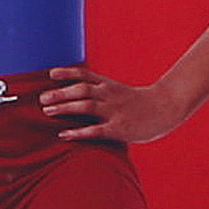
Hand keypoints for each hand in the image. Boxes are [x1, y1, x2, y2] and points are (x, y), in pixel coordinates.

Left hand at [31, 63, 186, 147]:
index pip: (85, 74)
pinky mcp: (119, 128)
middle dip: (60, 93)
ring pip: (86, 106)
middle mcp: (110, 94)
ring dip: (65, 108)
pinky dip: (78, 132)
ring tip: (47, 111)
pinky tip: (64, 135)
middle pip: (81, 90)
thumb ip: (102, 92)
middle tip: (41, 98)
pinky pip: (95, 130)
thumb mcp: (120, 91)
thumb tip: (79, 95)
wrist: (166, 108)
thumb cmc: (140, 103)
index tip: (50, 74)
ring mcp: (114, 111)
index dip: (67, 73)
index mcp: (109, 85)